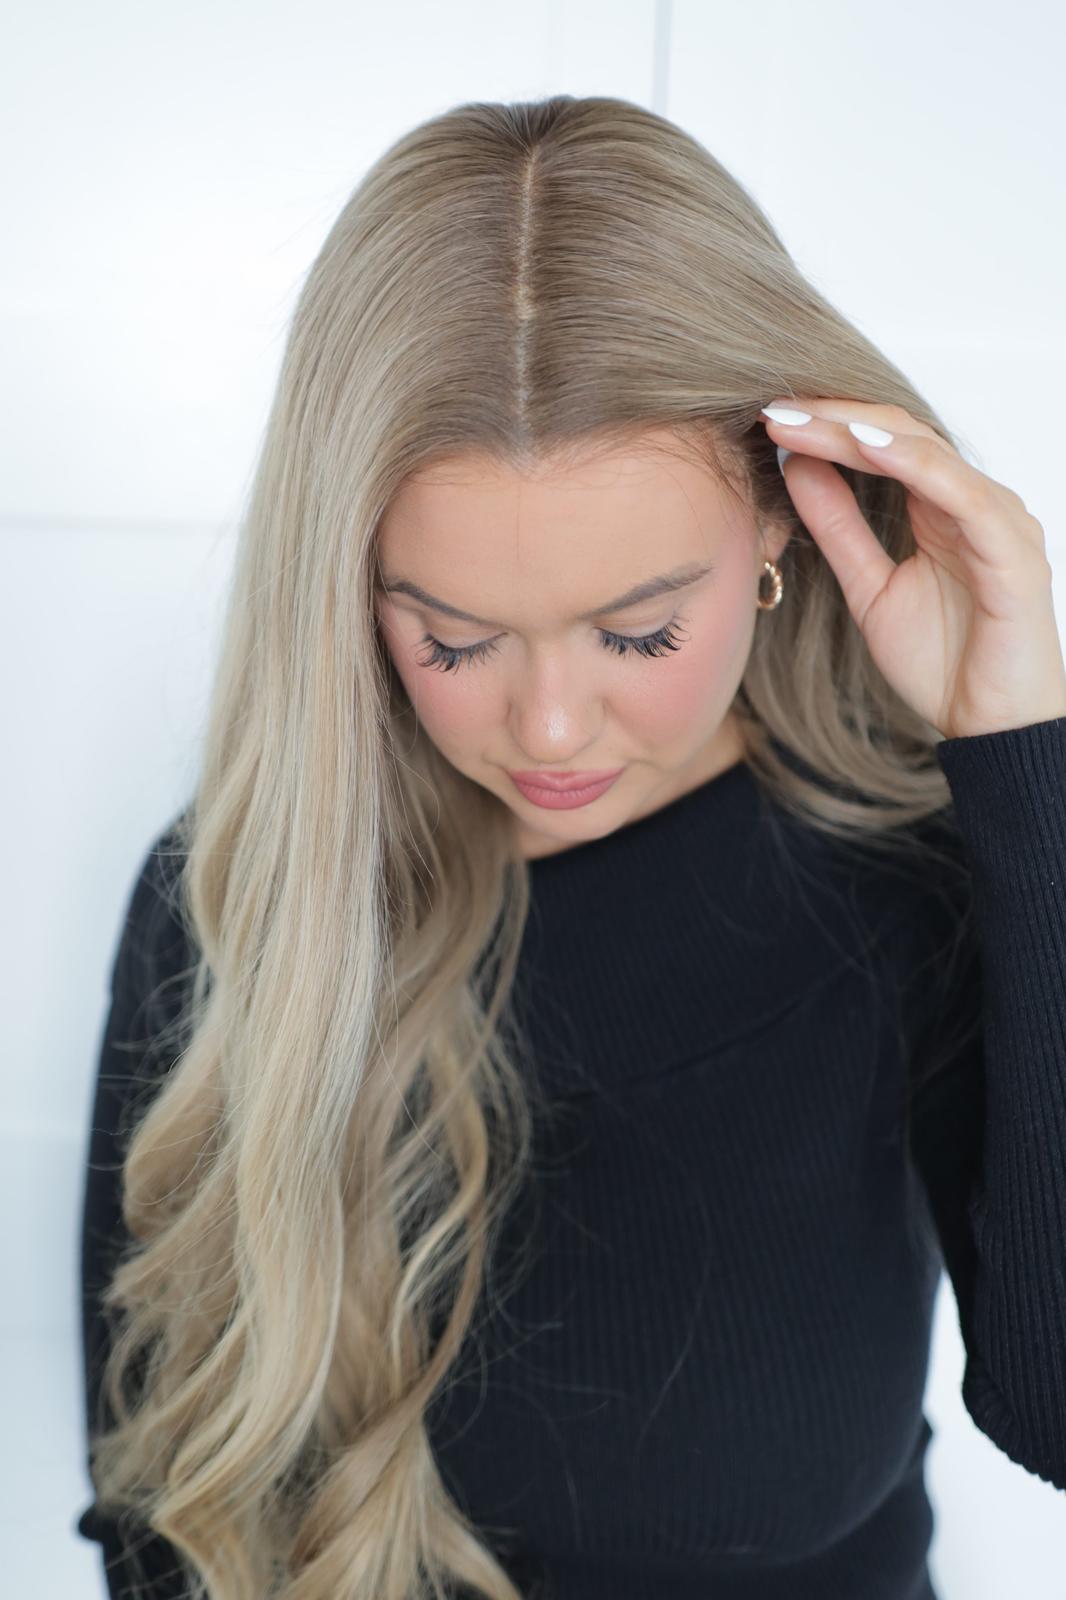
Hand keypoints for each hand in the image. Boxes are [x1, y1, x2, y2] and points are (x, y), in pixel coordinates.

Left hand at [759, 397, 1065, 739]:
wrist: (989, 727)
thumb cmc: (945, 661)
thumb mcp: (869, 587)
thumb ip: (839, 527)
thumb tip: (797, 467)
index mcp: (943, 507)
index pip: (883, 445)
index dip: (826, 426)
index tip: (767, 415)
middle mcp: (974, 502)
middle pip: (900, 435)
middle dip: (834, 418)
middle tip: (773, 405)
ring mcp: (998, 521)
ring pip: (927, 452)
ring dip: (862, 431)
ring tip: (806, 418)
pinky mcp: (1013, 550)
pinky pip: (963, 494)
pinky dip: (914, 465)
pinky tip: (865, 447)